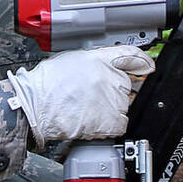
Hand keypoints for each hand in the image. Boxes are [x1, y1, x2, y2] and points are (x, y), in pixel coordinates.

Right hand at [5, 45, 154, 147]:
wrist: (35, 105)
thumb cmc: (47, 84)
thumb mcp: (73, 59)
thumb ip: (97, 61)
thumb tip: (111, 65)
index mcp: (102, 59)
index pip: (132, 56)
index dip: (142, 61)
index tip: (147, 66)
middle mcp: (112, 77)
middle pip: (126, 85)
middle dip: (114, 91)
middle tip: (91, 95)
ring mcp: (114, 99)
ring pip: (123, 105)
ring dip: (110, 109)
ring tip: (86, 108)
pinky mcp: (111, 120)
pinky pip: (120, 124)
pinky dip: (110, 125)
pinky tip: (92, 121)